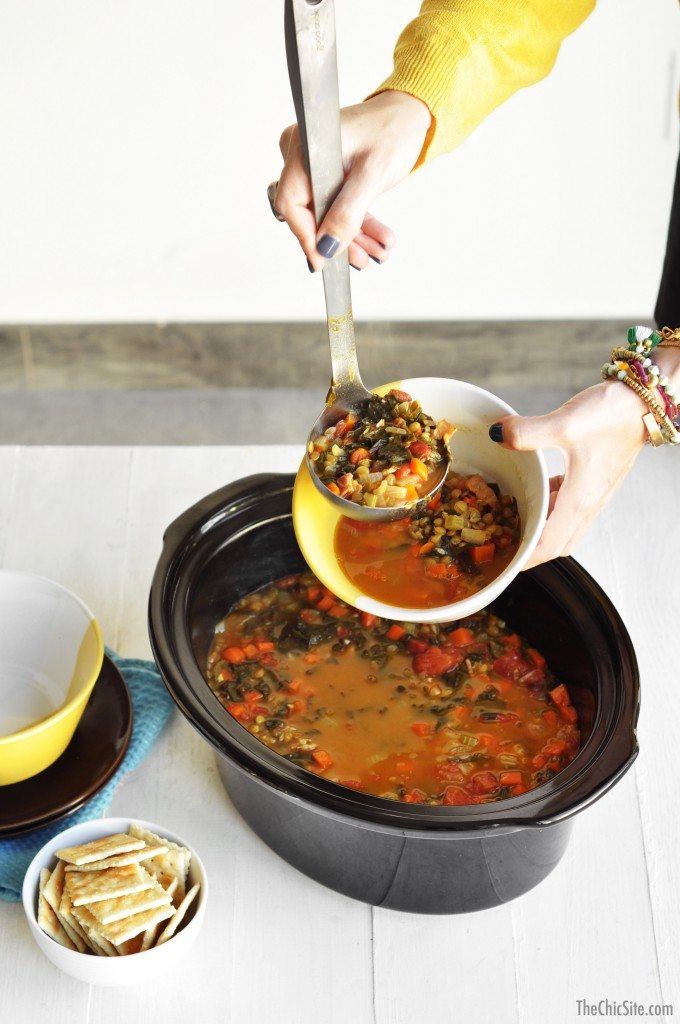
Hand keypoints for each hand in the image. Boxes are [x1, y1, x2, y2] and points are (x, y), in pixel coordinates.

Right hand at [272, 91, 430, 270]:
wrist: (409, 114)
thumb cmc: (393, 130)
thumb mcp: (373, 174)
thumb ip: (347, 213)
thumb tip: (327, 247)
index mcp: (306, 147)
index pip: (291, 203)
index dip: (306, 235)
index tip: (324, 259)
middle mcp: (303, 155)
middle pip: (309, 212)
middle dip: (338, 240)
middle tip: (363, 259)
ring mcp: (314, 165)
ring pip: (325, 214)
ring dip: (352, 237)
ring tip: (377, 250)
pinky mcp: (327, 174)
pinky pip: (335, 206)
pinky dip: (356, 224)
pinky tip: (376, 238)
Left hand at [490, 377, 655, 567]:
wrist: (643, 402)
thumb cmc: (612, 415)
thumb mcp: (563, 423)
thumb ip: (526, 433)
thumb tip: (497, 436)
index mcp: (579, 501)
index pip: (548, 547)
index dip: (525, 560)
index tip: (503, 563)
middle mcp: (589, 504)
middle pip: (557, 544)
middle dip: (531, 550)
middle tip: (504, 543)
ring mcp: (595, 494)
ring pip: (565, 526)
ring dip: (543, 528)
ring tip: (516, 520)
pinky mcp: (596, 481)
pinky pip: (571, 507)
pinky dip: (553, 508)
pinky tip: (541, 488)